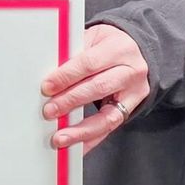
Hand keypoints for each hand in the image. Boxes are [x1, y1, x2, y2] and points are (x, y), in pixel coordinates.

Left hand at [41, 24, 150, 150]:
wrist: (136, 51)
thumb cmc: (108, 45)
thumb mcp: (93, 39)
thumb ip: (74, 54)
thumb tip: (48, 76)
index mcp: (119, 48)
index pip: (89, 63)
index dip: (66, 76)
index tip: (47, 87)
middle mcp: (131, 71)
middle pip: (98, 88)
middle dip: (70, 101)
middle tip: (49, 111)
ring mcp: (134, 92)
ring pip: (107, 115)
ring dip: (81, 129)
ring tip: (60, 137)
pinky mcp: (131, 109)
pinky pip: (110, 128)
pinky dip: (90, 139)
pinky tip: (75, 146)